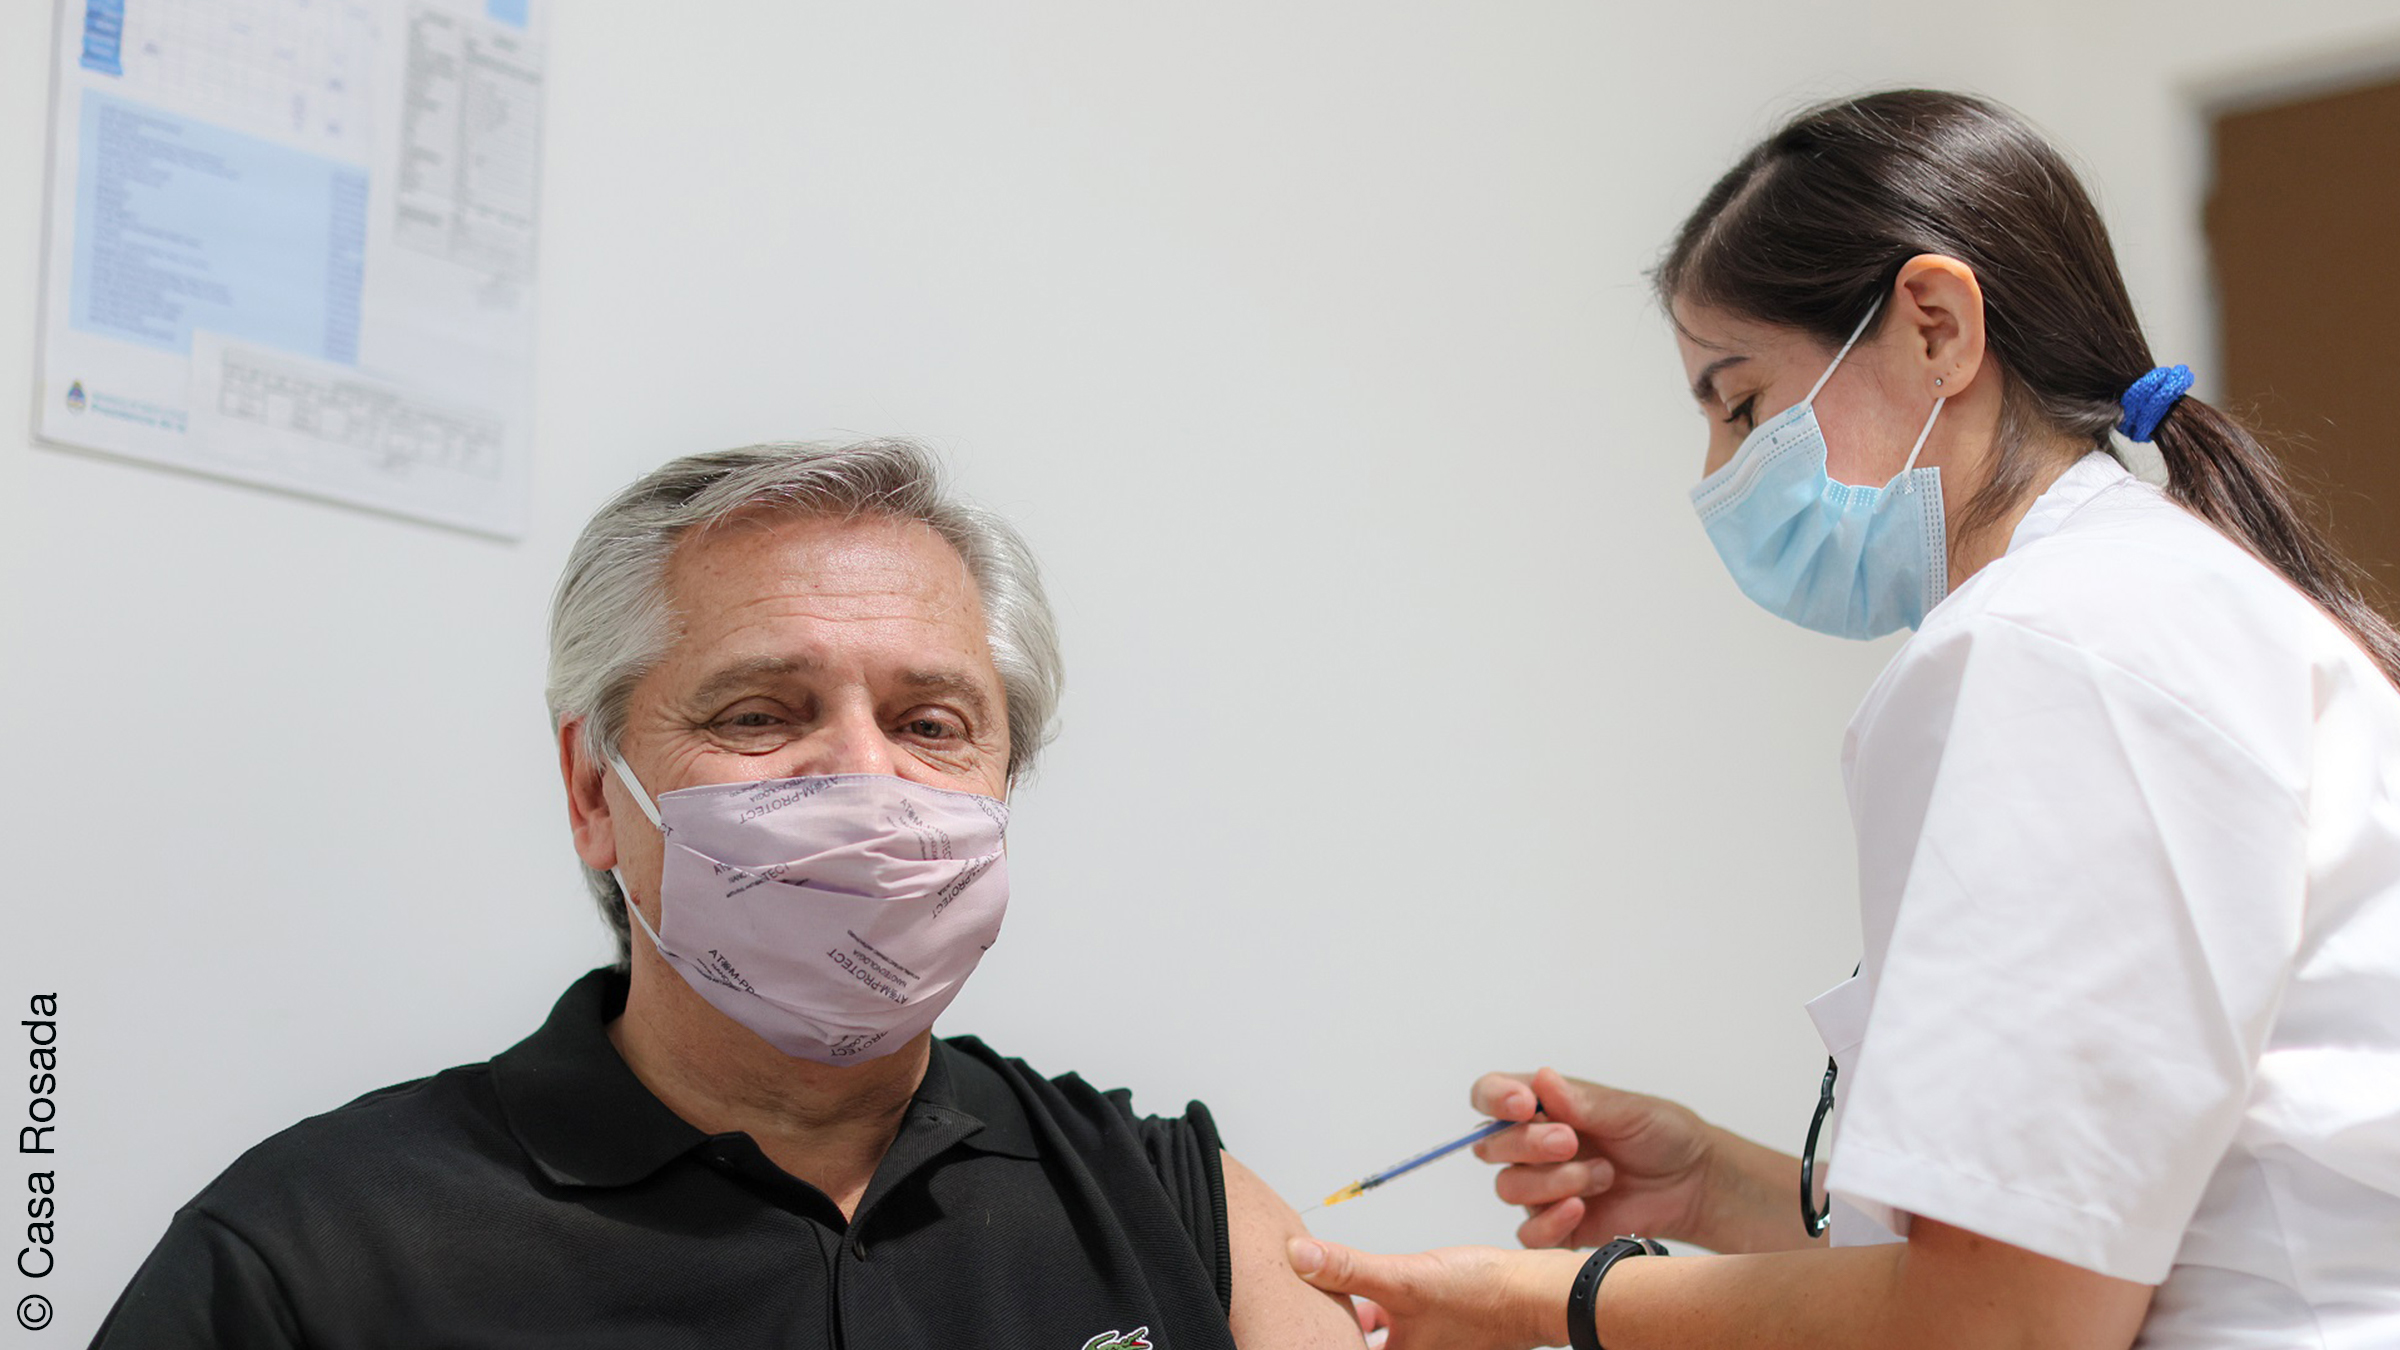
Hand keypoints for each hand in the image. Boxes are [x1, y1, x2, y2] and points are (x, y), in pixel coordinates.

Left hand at [1288, 1237, 1583, 1349]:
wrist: (1537, 1293)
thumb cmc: (1483, 1295)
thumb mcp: (1405, 1278)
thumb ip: (1349, 1269)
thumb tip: (1298, 1257)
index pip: (1341, 1349)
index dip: (1323, 1336)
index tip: (1300, 1322)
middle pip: (1360, 1347)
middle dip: (1338, 1332)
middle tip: (1316, 1311)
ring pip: (1383, 1346)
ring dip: (1359, 1330)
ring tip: (1339, 1308)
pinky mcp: (1440, 1344)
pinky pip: (1398, 1340)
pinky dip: (1381, 1326)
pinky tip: (1376, 1307)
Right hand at [1472, 1067, 1714, 1249]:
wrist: (1694, 1183)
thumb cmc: (1661, 1135)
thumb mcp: (1628, 1110)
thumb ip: (1581, 1102)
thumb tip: (1542, 1079)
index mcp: (1542, 1106)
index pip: (1490, 1095)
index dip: (1494, 1099)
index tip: (1523, 1105)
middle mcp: (1532, 1146)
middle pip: (1491, 1146)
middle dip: (1527, 1143)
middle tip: (1570, 1141)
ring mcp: (1541, 1188)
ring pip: (1509, 1187)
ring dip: (1553, 1181)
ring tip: (1602, 1175)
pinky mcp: (1556, 1227)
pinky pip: (1528, 1233)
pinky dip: (1550, 1222)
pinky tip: (1581, 1209)